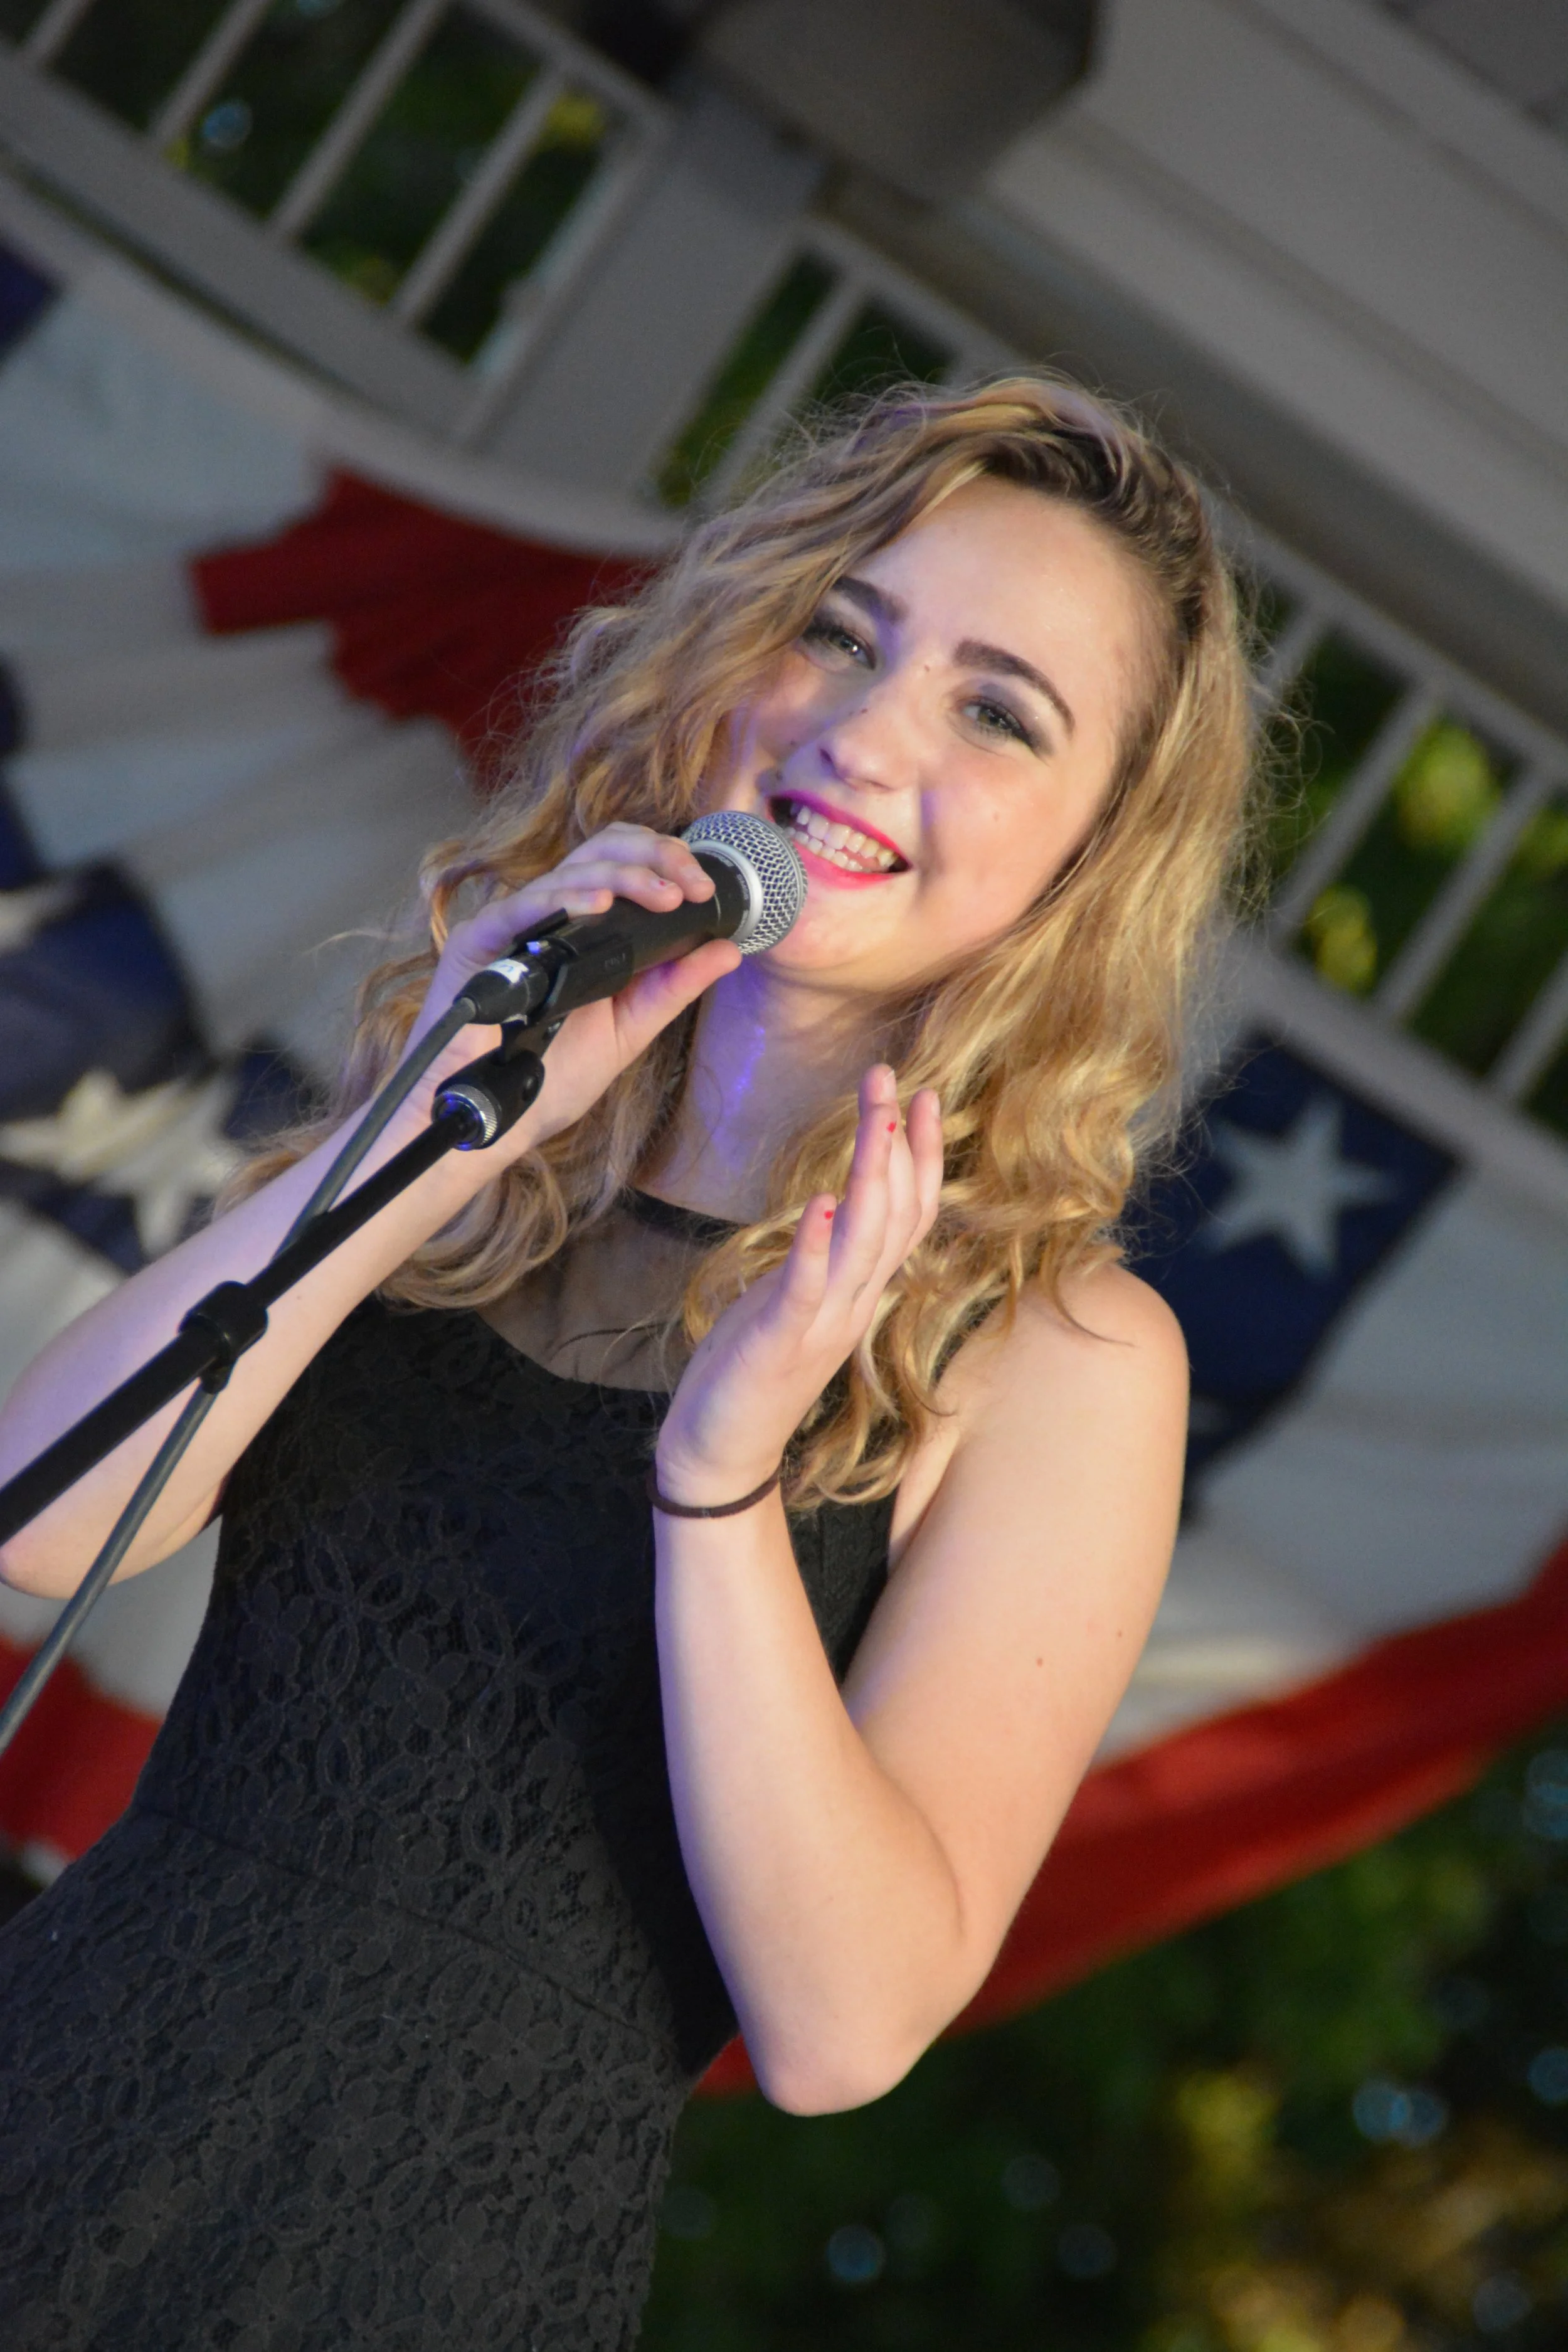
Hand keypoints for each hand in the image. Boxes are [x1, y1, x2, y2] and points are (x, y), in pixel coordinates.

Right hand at [403, 825, 741, 1162]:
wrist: (495, 1121)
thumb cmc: (549, 1077)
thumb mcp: (629, 1028)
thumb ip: (673, 987)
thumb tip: (729, 949)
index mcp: (581, 929)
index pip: (622, 863)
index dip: (665, 860)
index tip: (703, 889)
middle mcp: (547, 916)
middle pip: (601, 851)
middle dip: (654, 856)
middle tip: (690, 885)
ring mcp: (511, 925)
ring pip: (570, 870)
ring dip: (624, 875)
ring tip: (663, 896)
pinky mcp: (479, 942)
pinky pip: (523, 905)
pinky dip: (565, 897)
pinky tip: (599, 902)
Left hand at [656, 1067, 943, 1505]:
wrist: (722, 1450)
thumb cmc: (751, 1368)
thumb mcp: (795, 1301)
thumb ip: (822, 1259)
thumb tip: (831, 1203)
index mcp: (859, 1291)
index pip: (910, 1215)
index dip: (922, 1157)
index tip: (925, 1097)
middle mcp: (854, 1302)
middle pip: (896, 1213)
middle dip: (897, 1142)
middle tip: (892, 1077)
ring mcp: (823, 1323)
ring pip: (865, 1240)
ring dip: (870, 1173)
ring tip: (874, 1116)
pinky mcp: (781, 1342)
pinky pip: (806, 1287)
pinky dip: (815, 1243)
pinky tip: (819, 1201)